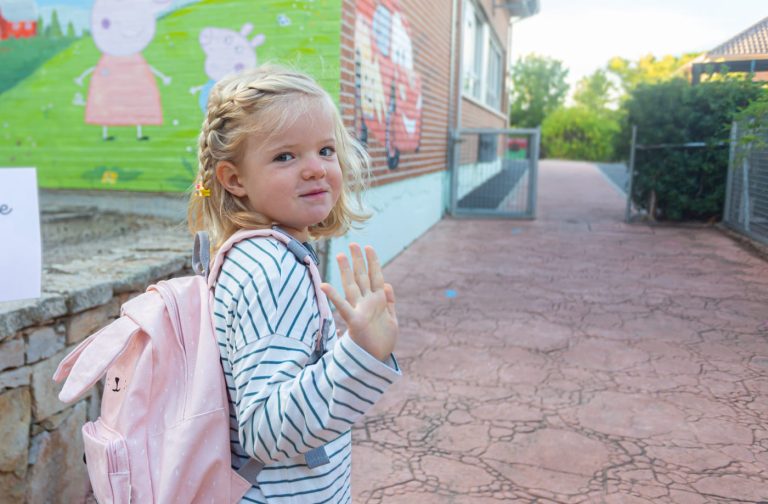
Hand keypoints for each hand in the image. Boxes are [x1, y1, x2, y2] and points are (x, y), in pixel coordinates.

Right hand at [321, 244, 397, 361]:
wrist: (378, 360)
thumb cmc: (383, 340)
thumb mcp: (392, 319)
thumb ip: (390, 301)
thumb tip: (387, 284)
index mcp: (377, 301)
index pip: (375, 276)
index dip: (373, 262)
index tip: (369, 247)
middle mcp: (367, 302)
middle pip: (362, 277)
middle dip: (358, 261)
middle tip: (353, 244)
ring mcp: (360, 310)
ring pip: (352, 287)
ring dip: (346, 272)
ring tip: (341, 256)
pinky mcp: (355, 321)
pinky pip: (342, 307)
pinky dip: (333, 297)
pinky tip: (324, 285)